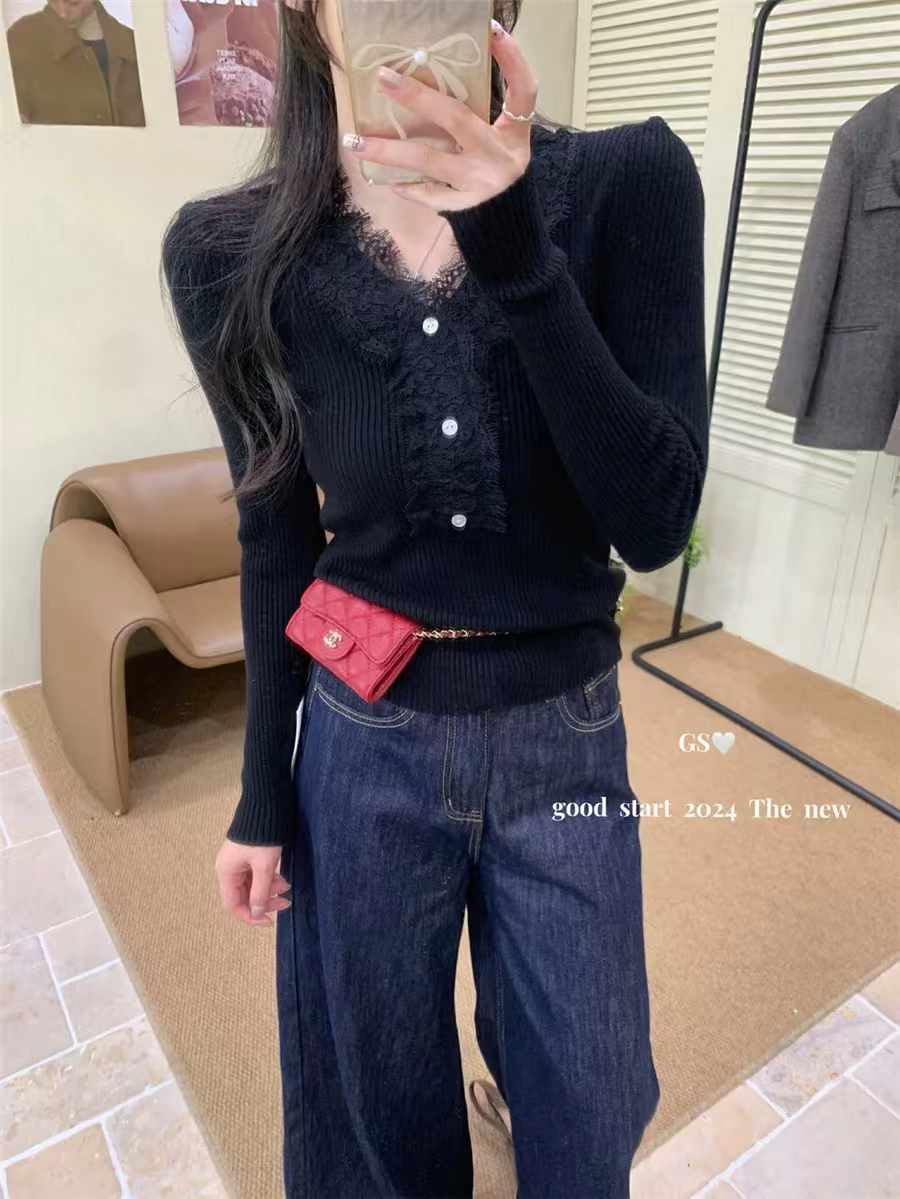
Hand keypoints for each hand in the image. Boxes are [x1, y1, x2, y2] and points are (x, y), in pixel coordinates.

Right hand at [215, 839, 291, 926]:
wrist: (265, 804)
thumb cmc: (263, 835)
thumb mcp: (264, 866)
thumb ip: (260, 892)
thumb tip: (257, 913)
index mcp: (226, 872)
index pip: (233, 905)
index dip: (251, 916)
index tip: (270, 920)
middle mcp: (228, 869)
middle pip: (244, 896)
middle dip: (265, 901)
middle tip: (285, 902)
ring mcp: (238, 861)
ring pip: (252, 885)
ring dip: (269, 889)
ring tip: (287, 886)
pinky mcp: (247, 855)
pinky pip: (256, 874)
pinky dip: (269, 879)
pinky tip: (283, 878)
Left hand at [342, 19, 538, 212]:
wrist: (506, 222)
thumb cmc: (495, 168)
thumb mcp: (500, 139)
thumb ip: (478, 112)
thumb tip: (429, 76)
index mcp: (514, 133)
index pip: (523, 91)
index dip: (513, 60)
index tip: (493, 30)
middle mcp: (499, 155)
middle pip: (458, 119)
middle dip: (419, 98)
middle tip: (384, 78)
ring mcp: (480, 183)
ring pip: (429, 161)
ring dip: (389, 151)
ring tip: (354, 143)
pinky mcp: (464, 207)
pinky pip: (428, 194)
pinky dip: (406, 187)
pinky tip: (383, 179)